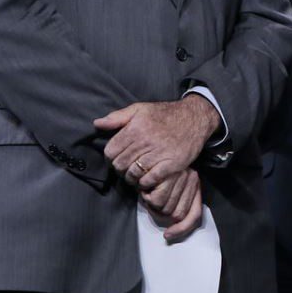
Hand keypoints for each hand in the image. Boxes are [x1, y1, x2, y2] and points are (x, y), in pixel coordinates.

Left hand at [93, 94, 219, 188]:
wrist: (194, 118)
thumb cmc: (165, 114)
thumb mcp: (140, 109)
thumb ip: (117, 117)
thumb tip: (97, 124)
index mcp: (135, 128)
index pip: (111, 151)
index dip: (110, 158)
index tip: (117, 159)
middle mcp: (145, 140)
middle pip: (120, 165)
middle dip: (120, 169)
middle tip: (127, 168)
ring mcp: (159, 153)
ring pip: (133, 174)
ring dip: (132, 178)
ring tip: (136, 175)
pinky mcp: (172, 164)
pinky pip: (150, 180)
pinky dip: (145, 183)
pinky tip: (147, 178)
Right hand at [141, 168, 202, 241]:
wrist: (154, 147)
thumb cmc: (159, 172)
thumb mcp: (170, 188)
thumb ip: (178, 206)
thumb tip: (169, 234)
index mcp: (195, 185)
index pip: (194, 215)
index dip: (182, 229)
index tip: (168, 235)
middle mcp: (192, 180)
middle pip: (177, 214)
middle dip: (160, 213)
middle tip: (151, 201)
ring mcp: (181, 176)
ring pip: (166, 209)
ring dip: (153, 205)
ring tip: (148, 193)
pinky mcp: (167, 174)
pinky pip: (158, 200)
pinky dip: (150, 200)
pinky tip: (146, 194)